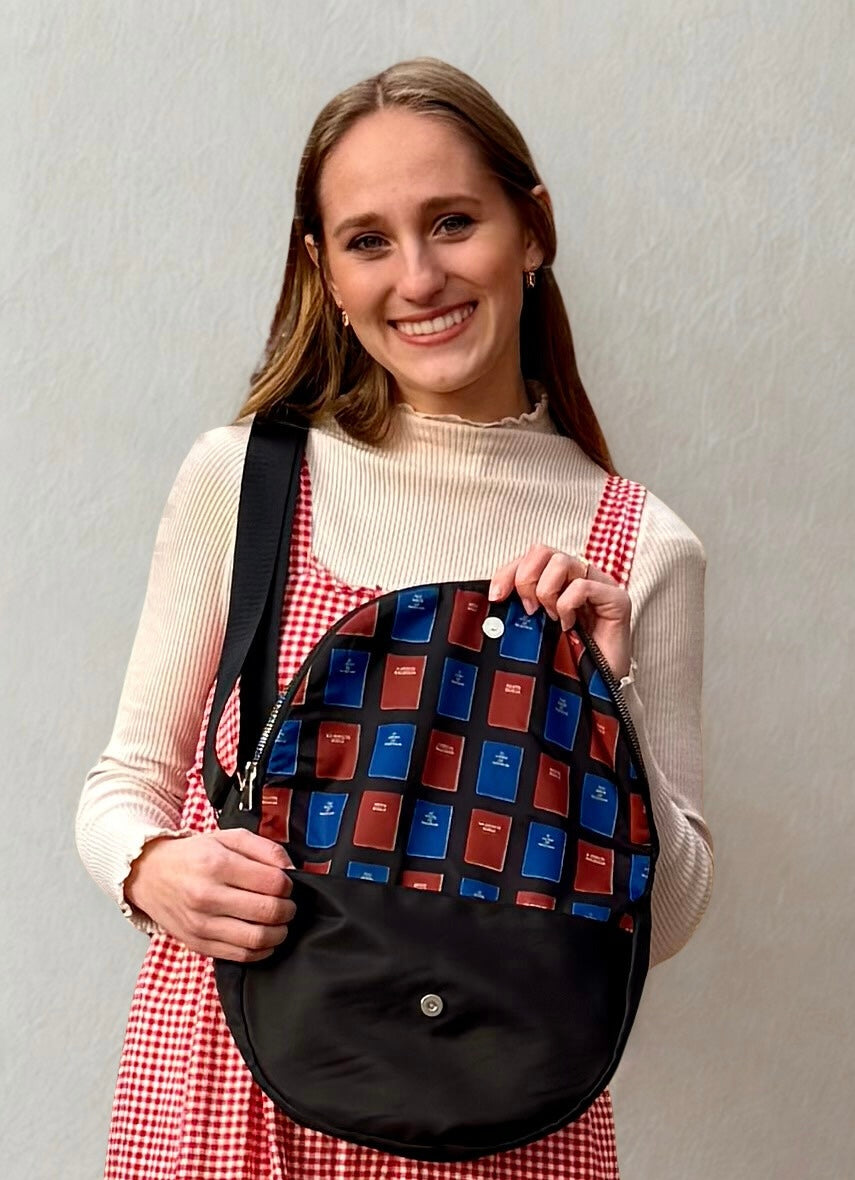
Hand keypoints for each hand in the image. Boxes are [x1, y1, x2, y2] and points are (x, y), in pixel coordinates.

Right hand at [124, 828, 296, 961]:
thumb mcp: (228, 837)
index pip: (272, 882)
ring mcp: (201, 924)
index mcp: (217, 865)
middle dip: (288, 909)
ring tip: (278, 922)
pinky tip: (263, 937)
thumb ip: (264, 848)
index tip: (285, 884)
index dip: (288, 884)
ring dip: (279, 932)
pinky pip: (240, 955)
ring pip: (257, 938)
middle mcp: (207, 896)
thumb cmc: (192, 856)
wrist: (149, 874)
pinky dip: (260, 950)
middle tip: (287, 904)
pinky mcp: (198, 944)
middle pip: (268, 911)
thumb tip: (290, 868)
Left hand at [488, 544, 631, 680]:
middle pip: (543, 550)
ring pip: (562, 561)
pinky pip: (583, 585)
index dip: (508, 572)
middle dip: (526, 579)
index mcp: (559, 579)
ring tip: (551, 617)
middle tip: (529, 609)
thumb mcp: (534, 628)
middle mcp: (579, 576)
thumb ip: (520, 607)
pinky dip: (568, 605)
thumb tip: (495, 598)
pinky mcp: (617, 598)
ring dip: (547, 591)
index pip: (529, 557)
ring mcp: (600, 584)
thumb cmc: (566, 659)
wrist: (595, 689)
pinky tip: (569, 626)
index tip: (496, 597)